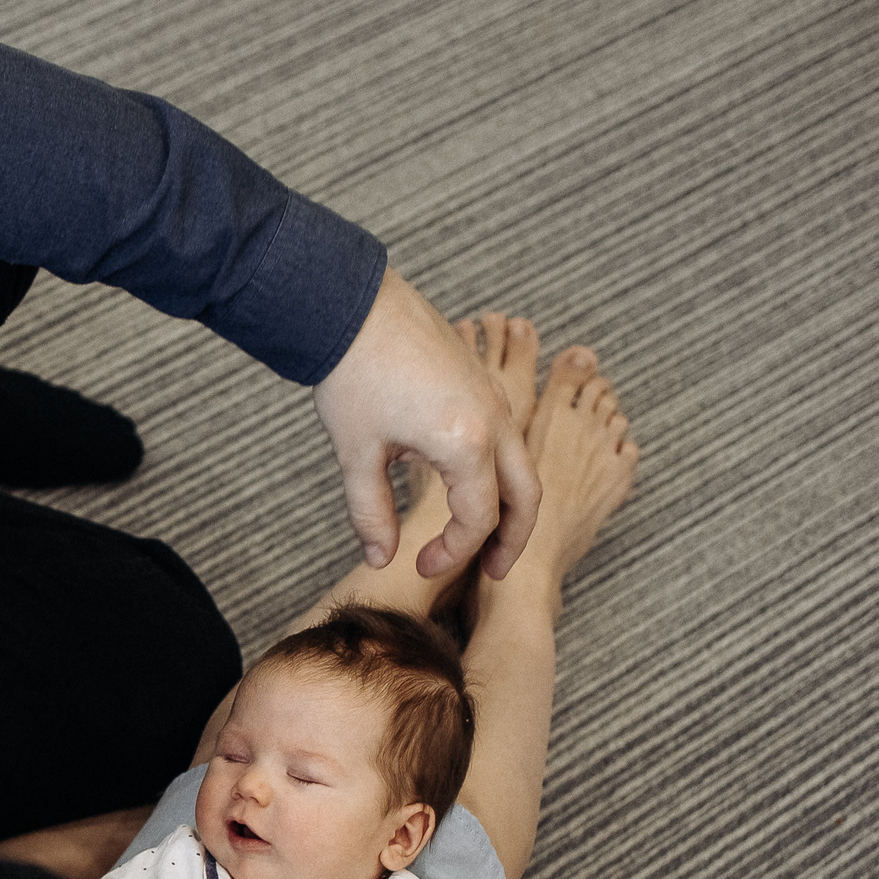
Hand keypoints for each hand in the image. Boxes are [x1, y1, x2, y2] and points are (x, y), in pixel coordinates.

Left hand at [314, 268, 540, 578]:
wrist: (352, 304)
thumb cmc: (351, 375)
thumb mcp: (357, 455)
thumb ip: (371, 515)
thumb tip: (379, 559)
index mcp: (467, 442)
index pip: (478, 520)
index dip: (453, 554)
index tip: (420, 566)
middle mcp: (495, 418)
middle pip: (526, 497)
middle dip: (512, 541)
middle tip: (491, 574)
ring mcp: (494, 396)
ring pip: (523, 465)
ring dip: (510, 506)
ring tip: (485, 537)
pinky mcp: (483, 382)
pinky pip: (510, 436)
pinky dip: (501, 471)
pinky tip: (467, 485)